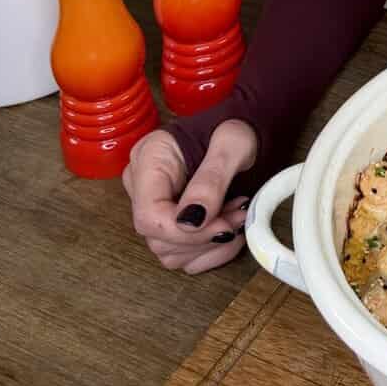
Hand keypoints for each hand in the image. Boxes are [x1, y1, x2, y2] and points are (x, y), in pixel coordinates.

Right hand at [122, 119, 257, 274]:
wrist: (244, 130)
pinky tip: (230, 229)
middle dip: (205, 236)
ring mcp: (153, 208)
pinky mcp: (169, 225)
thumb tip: (190, 220)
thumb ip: (211, 179)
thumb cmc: (236, 128)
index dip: (185, 232)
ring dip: (210, 244)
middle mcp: (143, 187)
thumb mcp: (232, 144)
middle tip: (239, 215)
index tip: (224, 226)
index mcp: (149, 159)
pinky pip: (184, 257)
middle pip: (158, 238)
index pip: (149, 216)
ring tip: (237, 215)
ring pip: (171, 253)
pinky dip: (211, 252)